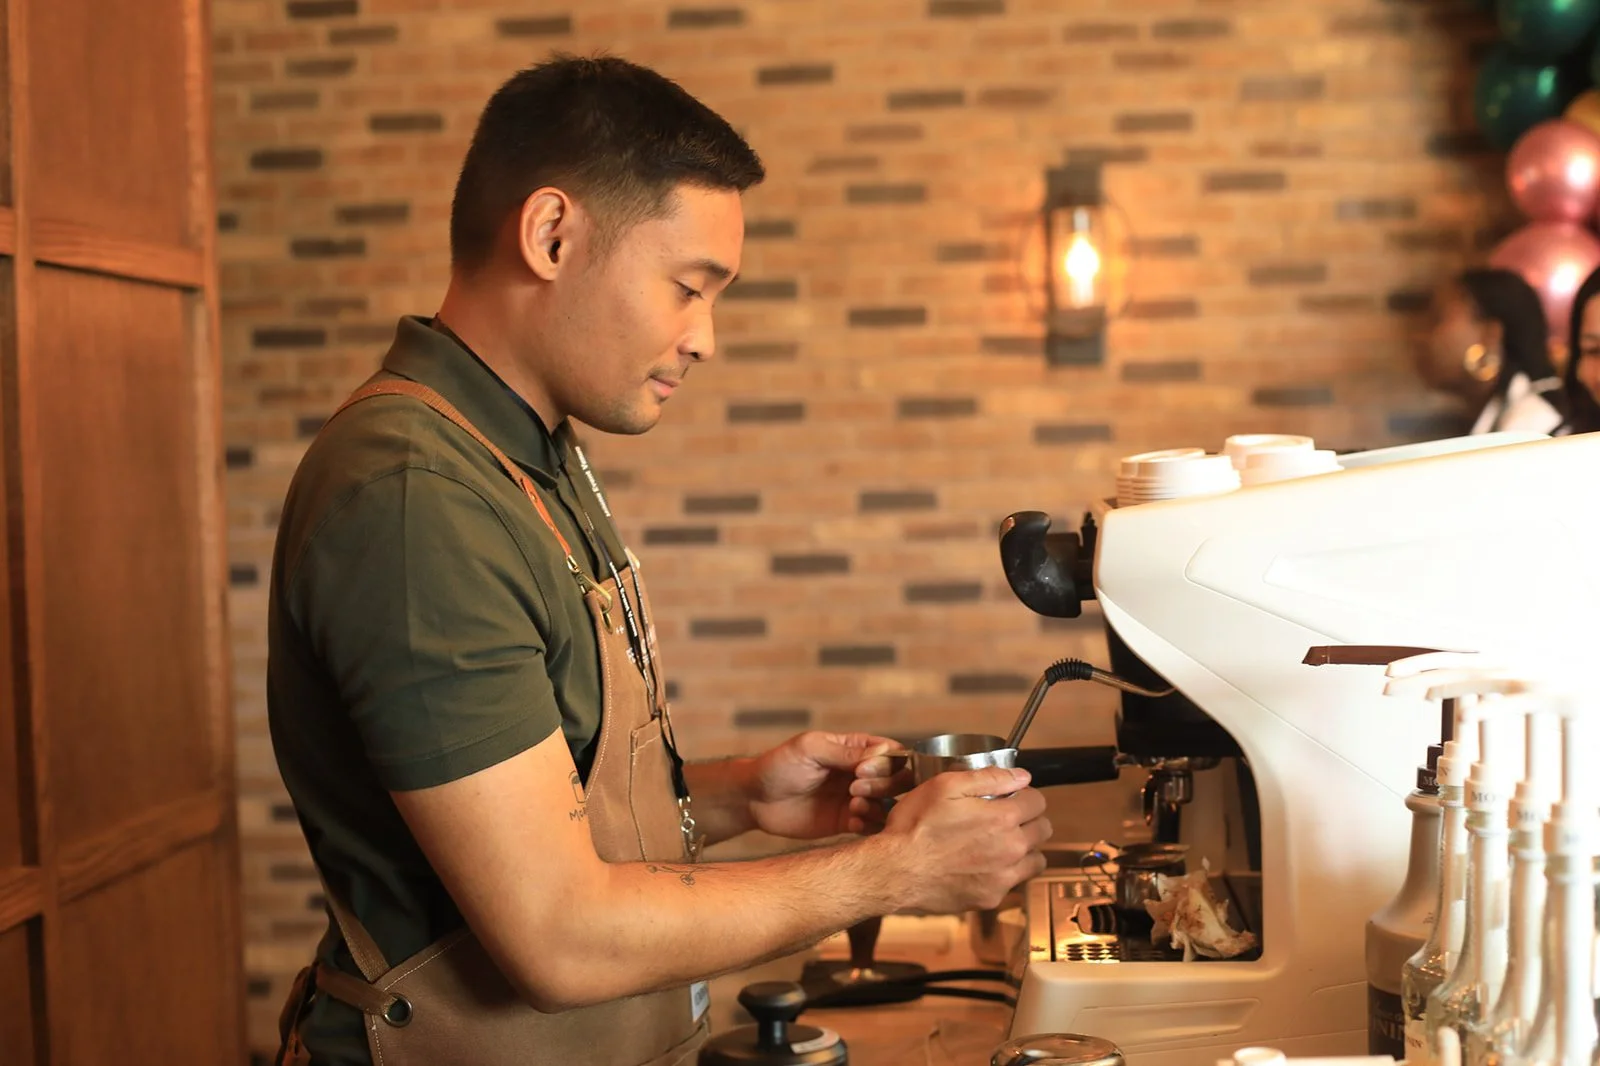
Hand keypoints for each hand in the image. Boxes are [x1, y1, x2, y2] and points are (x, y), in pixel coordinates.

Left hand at [746, 732, 910, 839]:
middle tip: (854, 789)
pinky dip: (868, 825)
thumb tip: (883, 752)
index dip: (888, 762)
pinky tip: (851, 822)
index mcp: (855, 749)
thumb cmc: (779, 765)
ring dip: (876, 806)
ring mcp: (855, 799)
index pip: (892, 752)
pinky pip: (872, 826)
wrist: (755, 799)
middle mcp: (860, 774)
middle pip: (897, 779)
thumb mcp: (810, 749)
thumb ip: (845, 752)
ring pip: (888, 804)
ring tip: (852, 806)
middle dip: (883, 785)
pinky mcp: (846, 822)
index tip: (863, 770)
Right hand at [874, 766, 1050, 912]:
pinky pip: (1013, 883)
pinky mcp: (991, 898)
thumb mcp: (945, 786)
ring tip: (999, 843)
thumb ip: (989, 778)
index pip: (1038, 801)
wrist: (895, 871)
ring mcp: (1003, 877)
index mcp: (1003, 818)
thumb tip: (1021, 776)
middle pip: (1043, 830)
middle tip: (1006, 818)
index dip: (1024, 795)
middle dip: (1029, 820)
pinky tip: (982, 865)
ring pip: (1035, 860)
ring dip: (1024, 849)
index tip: (1011, 797)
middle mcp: (1010, 849)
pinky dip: (1004, 873)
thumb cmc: (915, 827)